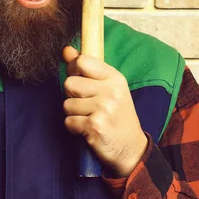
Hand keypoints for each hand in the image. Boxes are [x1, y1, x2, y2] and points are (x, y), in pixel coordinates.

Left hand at [62, 46, 147, 177]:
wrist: (131, 148)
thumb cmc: (117, 116)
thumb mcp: (109, 88)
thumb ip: (87, 69)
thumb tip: (66, 51)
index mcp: (115, 78)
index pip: (83, 61)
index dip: (74, 70)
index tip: (81, 81)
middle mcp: (111, 91)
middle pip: (69, 83)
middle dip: (72, 96)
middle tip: (87, 105)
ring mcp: (104, 109)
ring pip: (66, 104)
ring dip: (73, 114)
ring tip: (89, 118)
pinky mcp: (95, 126)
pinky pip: (69, 121)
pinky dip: (74, 128)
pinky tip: (88, 129)